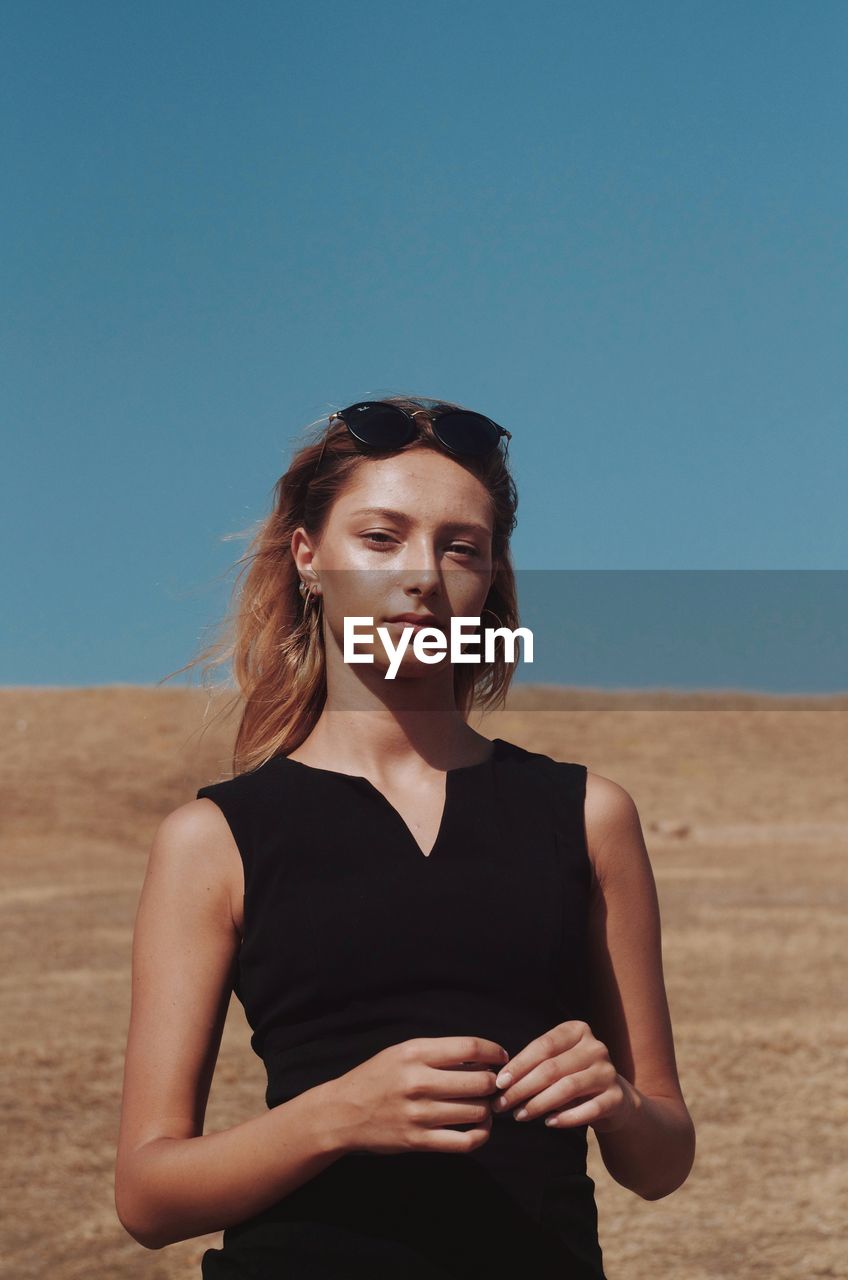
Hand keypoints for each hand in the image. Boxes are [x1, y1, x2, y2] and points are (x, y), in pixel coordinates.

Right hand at [328, 1035, 508, 1155]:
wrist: (343, 1112)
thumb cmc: (376, 1078)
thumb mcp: (401, 1052)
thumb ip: (437, 1053)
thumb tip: (479, 1059)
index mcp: (415, 1053)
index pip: (470, 1048)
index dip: (493, 1052)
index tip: (501, 1057)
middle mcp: (419, 1082)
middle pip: (480, 1082)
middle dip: (494, 1083)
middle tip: (493, 1085)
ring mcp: (420, 1114)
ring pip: (476, 1111)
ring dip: (488, 1109)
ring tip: (485, 1105)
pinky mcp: (419, 1141)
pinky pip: (464, 1142)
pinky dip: (481, 1135)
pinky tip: (480, 1127)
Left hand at [492, 1020, 634, 1133]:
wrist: (614, 1099)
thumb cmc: (573, 1077)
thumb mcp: (556, 1063)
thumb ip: (534, 1066)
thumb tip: (500, 1081)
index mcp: (577, 1030)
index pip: (543, 1045)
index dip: (519, 1065)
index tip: (499, 1083)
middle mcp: (595, 1047)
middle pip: (552, 1068)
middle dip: (522, 1088)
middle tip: (502, 1105)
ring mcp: (608, 1071)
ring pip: (567, 1087)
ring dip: (539, 1104)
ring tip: (520, 1116)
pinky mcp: (617, 1097)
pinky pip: (588, 1109)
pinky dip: (566, 1118)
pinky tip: (548, 1123)